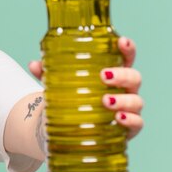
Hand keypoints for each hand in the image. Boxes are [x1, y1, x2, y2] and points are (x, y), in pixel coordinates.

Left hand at [28, 36, 143, 139]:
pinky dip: (130, 120)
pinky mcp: (128, 128)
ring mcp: (129, 109)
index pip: (126, 57)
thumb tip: (34, 64)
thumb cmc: (74, 99)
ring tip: (105, 100)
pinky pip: (137, 124)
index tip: (122, 41)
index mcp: (113, 73)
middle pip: (134, 77)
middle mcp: (125, 89)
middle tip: (103, 76)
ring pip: (136, 100)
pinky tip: (119, 118)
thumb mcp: (59, 85)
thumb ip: (47, 75)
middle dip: (122, 75)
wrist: (73, 130)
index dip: (127, 48)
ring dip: (123, 100)